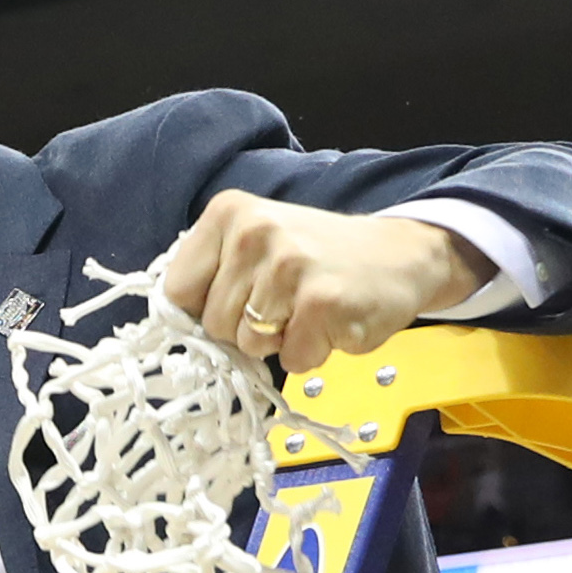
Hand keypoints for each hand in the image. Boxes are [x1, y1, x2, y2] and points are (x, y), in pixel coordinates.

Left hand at [154, 190, 489, 372]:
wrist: (398, 255)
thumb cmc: (318, 259)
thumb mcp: (256, 245)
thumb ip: (213, 278)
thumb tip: (173, 333)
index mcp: (229, 213)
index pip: (177, 292)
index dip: (201, 315)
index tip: (233, 307)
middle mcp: (254, 232)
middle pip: (213, 326)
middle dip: (246, 331)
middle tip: (286, 305)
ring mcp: (288, 266)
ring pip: (250, 346)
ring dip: (280, 342)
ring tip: (309, 311)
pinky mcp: (321, 302)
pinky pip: (291, 359)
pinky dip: (311, 352)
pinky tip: (331, 322)